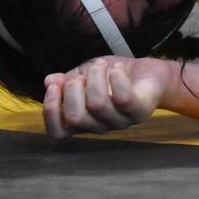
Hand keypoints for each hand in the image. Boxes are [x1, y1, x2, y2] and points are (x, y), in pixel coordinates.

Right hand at [42, 56, 178, 139]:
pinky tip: (117, 69)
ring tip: (101, 66)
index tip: (53, 86)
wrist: (149, 72)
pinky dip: (116, 78)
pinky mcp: (139, 112)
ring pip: (98, 105)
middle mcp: (99, 126)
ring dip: (96, 77)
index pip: (58, 132)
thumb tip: (49, 81)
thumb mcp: (85, 74)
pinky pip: (123, 98)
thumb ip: (66, 81)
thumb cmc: (114, 76)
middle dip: (73, 88)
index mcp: (83, 120)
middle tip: (83, 74)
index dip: (51, 111)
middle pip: (76, 117)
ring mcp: (120, 122)